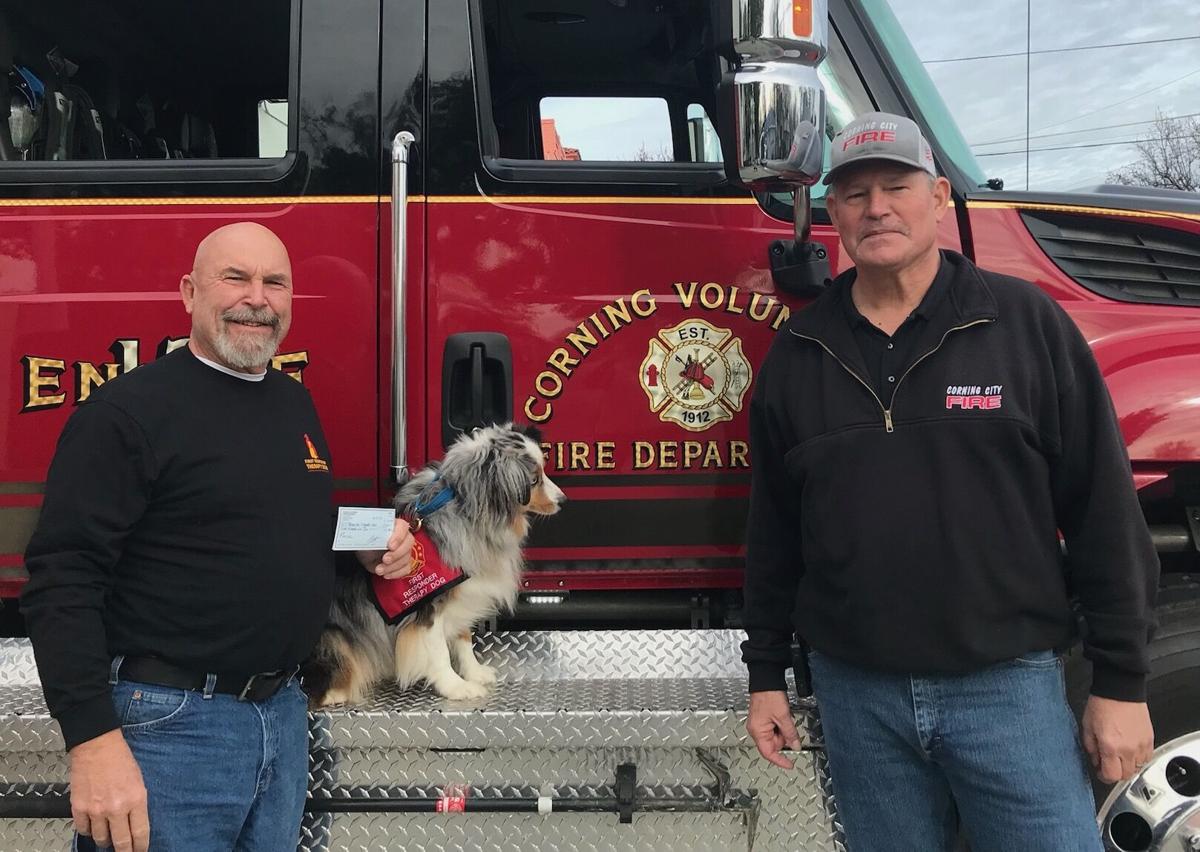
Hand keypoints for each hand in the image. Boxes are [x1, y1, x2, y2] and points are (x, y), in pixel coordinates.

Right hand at [68, 729, 148, 851]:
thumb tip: (134, 823)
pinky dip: (88, 831)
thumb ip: (137, 804)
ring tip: (108, 837)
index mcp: (136, 799)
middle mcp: (116, 808)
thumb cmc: (121, 760)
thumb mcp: (139, 781)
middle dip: (125, 851)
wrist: (97, 746)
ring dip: (105, 841)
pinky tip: (92, 827)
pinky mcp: (79, 808)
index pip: (140, 833)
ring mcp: (96, 810)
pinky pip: (83, 830)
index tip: (141, 851)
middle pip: (121, 842)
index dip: (141, 847)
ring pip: (101, 839)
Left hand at [357, 516, 415, 579]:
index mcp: (394, 525)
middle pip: (408, 543)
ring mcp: (405, 550)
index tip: (390, 546)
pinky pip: (406, 568)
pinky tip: (386, 574)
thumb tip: (366, 534)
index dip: (398, 537)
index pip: (402, 527)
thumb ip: (370, 533)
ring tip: (379, 569)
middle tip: (385, 559)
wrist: (364, 553)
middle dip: (396, 554)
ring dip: (392, 566)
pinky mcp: (403, 563)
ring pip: (406, 558)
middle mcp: (403, 536)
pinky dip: (396, 573)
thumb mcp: (366, 535)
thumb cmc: (366, 541)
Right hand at [747, 690, 802, 768]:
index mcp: (757, 731)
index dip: (780, 760)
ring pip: (775, 736)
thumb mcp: (783, 717)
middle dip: (784, 739)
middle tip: (789, 726)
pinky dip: (781, 725)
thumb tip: (795, 746)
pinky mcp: (762, 719)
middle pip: (773, 744)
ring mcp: (758, 724)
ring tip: (784, 717)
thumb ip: (790, 734)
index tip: (790, 765)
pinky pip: (774, 729)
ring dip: (783, 731)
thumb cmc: (769, 695)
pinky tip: (782, 716)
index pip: (768, 753)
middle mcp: (756, 730)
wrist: (765, 681)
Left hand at [1081, 695, 1153, 783]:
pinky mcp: (1150, 740)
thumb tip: (1096, 761)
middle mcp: (1128, 748)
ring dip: (1127, 766)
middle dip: (1115, 772)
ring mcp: (1141, 745)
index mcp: (1110, 746)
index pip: (1111, 775)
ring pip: (1137, 768)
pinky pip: (1146, 758)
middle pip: (1125, 775)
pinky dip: (1138, 758)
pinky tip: (1129, 750)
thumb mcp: (1087, 726)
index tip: (1100, 772)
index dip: (1104, 777)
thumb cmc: (1102, 704)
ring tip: (1118, 755)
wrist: (1120, 690)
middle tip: (1108, 764)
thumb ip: (1090, 747)